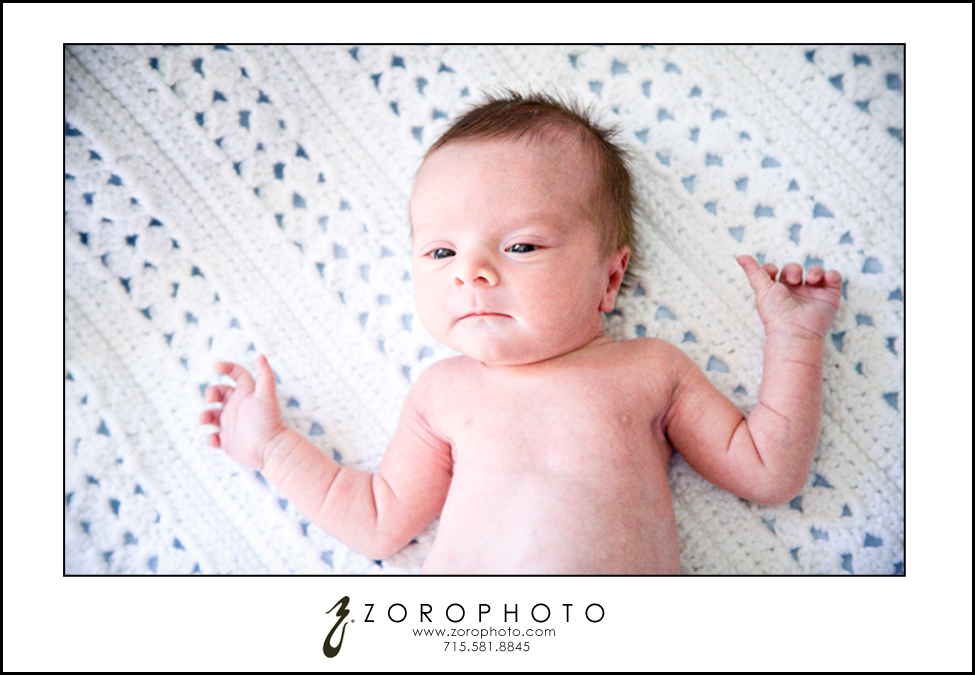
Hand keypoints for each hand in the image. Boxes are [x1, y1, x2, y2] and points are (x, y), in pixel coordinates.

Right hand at [199, 355, 288, 470]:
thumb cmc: (269, 421)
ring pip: (212, 415)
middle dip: (211, 393)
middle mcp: (239, 407)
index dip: (227, 367)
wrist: (271, 449)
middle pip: (220, 393)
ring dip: (205, 416)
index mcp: (247, 394)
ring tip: (205, 420)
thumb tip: (261, 355)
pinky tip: (216, 439)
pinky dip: (210, 438)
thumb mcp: (266, 395)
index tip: (216, 367)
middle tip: (211, 400)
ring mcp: (232, 424)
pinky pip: (214, 438)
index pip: (237, 375)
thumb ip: (265, 375)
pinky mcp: (228, 442)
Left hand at [737, 255, 841, 339]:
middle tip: (792, 280)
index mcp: (777, 291)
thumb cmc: (775, 313)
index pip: (775, 272)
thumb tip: (739, 255)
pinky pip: (833, 278)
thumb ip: (753, 271)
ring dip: (814, 271)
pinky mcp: (829, 297)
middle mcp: (794, 292)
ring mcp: (812, 294)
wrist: (795, 331)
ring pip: (815, 272)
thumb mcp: (762, 289)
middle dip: (793, 269)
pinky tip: (825, 278)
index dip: (773, 268)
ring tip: (811, 280)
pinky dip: (832, 274)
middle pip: (794, 269)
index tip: (772, 272)